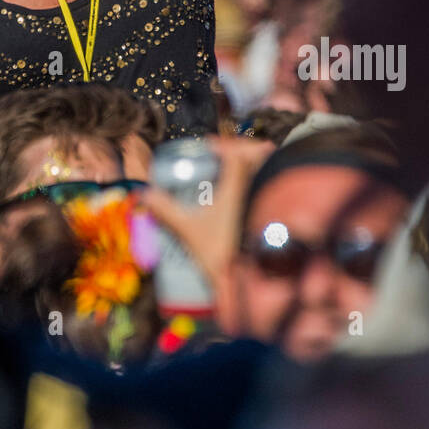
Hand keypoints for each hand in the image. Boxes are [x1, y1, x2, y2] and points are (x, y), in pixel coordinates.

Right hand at [142, 136, 273, 297]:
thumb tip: (145, 194)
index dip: (223, 145)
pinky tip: (251, 197)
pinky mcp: (283, 214)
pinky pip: (278, 187)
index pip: (237, 151)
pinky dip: (266, 184)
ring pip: (271, 169)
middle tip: (225, 159)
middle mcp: (262, 185)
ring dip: (256, 166)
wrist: (254, 283)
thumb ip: (167, 211)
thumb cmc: (223, 253)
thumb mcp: (190, 232)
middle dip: (243, 151)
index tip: (209, 147)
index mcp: (240, 183)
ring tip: (237, 176)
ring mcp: (275, 198)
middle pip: (260, 153)